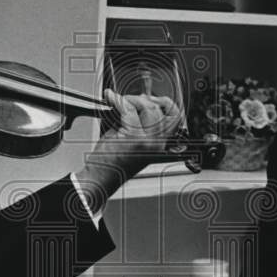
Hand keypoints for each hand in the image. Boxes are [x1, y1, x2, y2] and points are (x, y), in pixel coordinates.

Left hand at [74, 89, 181, 210]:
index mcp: (159, 146)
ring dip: (131, 99)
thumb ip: (139, 123)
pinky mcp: (132, 138)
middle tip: (128, 100)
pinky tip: (111, 98)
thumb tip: (138, 101)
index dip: (166, 103)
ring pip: (147, 106)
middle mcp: (156, 144)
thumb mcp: (131, 142)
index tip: (152, 97)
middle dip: (144, 98)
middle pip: (161, 109)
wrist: (100, 179)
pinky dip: (117, 100)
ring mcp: (146, 142)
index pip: (176, 118)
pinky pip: (128, 109)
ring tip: (119, 102)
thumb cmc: (112, 163)